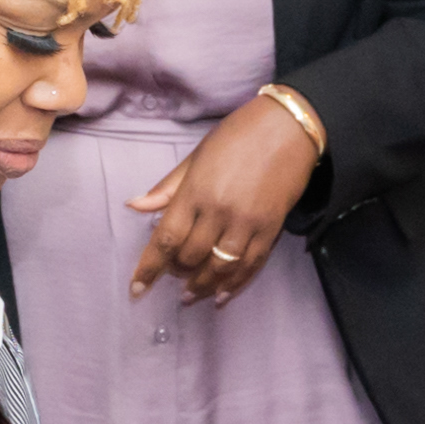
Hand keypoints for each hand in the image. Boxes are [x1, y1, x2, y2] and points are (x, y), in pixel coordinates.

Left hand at [126, 94, 317, 303]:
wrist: (289, 128)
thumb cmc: (238, 135)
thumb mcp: (196, 156)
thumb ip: (167, 187)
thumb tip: (135, 206)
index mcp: (196, 192)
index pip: (166, 239)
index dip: (149, 268)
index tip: (137, 289)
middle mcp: (219, 212)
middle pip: (191, 257)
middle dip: (177, 272)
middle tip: (172, 275)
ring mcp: (247, 223)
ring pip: (220, 268)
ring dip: (202, 286)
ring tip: (191, 295)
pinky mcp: (271, 230)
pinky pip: (250, 265)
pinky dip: (234, 284)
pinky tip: (221, 295)